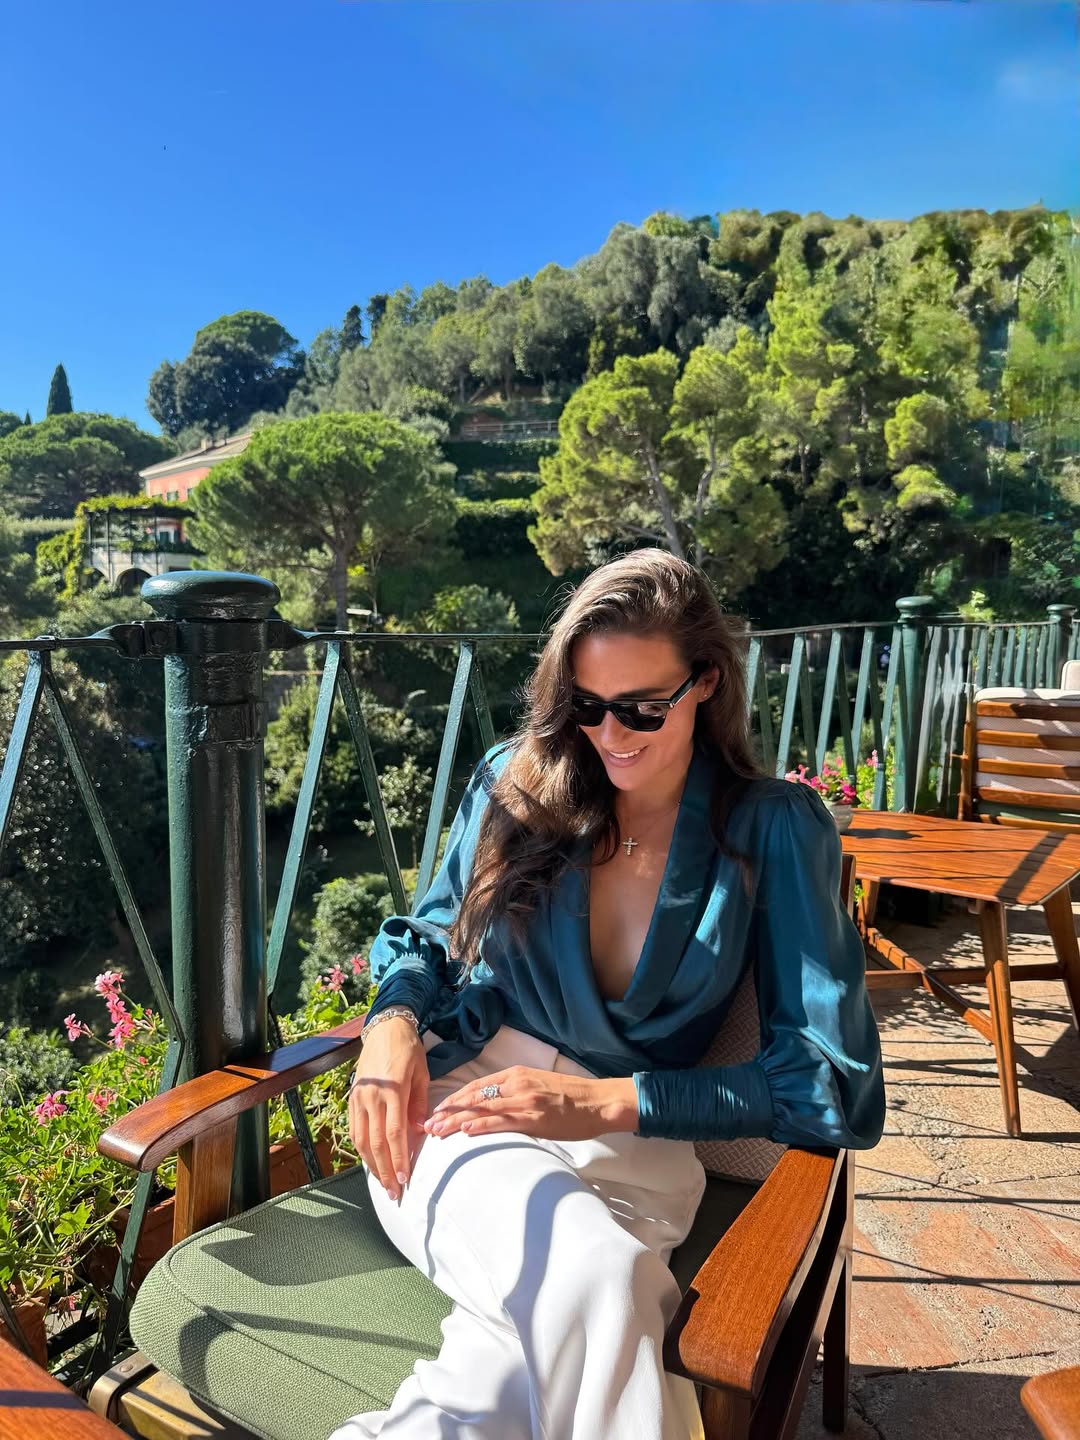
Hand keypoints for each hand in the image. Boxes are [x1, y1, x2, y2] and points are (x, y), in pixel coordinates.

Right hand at [348, 1018, 427, 1200]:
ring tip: (383, 1183)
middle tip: (394, 1193)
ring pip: (362, 1140)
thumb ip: (420, 1104)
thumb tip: (421, 1132)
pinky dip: (362, 1149)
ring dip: (372, 1165)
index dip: (399, 1159)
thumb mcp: (422, 1074)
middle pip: (376, 1142)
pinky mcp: (352, 1098)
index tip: (405, 1178)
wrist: (385, 1029)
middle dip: (385, 1171)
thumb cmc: (409, 1050)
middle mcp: (372, 1097)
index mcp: (393, 1090)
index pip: (395, 1133)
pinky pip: (354, 1130)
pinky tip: (371, 1162)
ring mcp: (359, 1098)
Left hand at [422, 1066, 638, 1141]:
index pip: (477, 1087)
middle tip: (427, 1125)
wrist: (599, 1101)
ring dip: (456, 1122)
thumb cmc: (572, 1096)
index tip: (437, 1111)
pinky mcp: (534, 1118)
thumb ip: (517, 1092)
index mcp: (517, 1075)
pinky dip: (482, 1126)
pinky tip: (466, 1132)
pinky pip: (502, 1122)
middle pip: (474, 1098)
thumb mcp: (539, 1085)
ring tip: (437, 1132)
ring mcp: (525, 1101)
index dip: (454, 1100)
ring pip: (482, 1111)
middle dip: (448, 1112)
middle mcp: (517, 1084)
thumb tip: (495, 1107)